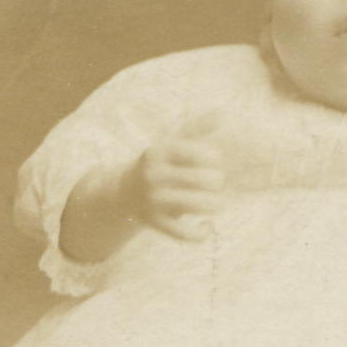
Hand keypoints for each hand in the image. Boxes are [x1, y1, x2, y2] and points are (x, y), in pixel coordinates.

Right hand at [122, 110, 225, 241]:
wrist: (124, 192)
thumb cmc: (159, 163)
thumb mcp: (172, 141)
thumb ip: (197, 127)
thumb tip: (222, 112)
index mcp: (159, 151)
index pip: (196, 152)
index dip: (213, 157)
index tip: (216, 161)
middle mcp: (153, 174)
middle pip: (201, 179)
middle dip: (217, 181)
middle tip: (218, 183)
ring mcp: (152, 199)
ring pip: (193, 204)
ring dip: (213, 205)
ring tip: (218, 203)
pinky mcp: (153, 221)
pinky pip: (182, 233)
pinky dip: (199, 234)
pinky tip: (207, 227)